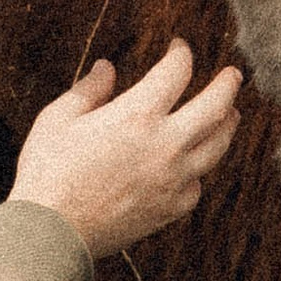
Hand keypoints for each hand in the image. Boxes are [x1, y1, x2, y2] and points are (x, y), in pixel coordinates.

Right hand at [8, 42, 243, 253]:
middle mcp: (165, 144)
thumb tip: (107, 68)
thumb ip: (89, 90)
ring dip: (228, 125)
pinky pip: (197, 183)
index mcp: (137, 114)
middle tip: (233, 74)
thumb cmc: (47, 172)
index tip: (178, 48)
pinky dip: (199, 169)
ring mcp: (173, 179)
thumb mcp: (58, 118)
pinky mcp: (171, 208)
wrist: (51, 232)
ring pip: (217, 146)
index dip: (181, 53)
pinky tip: (194, 164)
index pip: (176, 71)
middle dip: (228, 84)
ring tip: (231, 114)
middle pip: (216, 106)